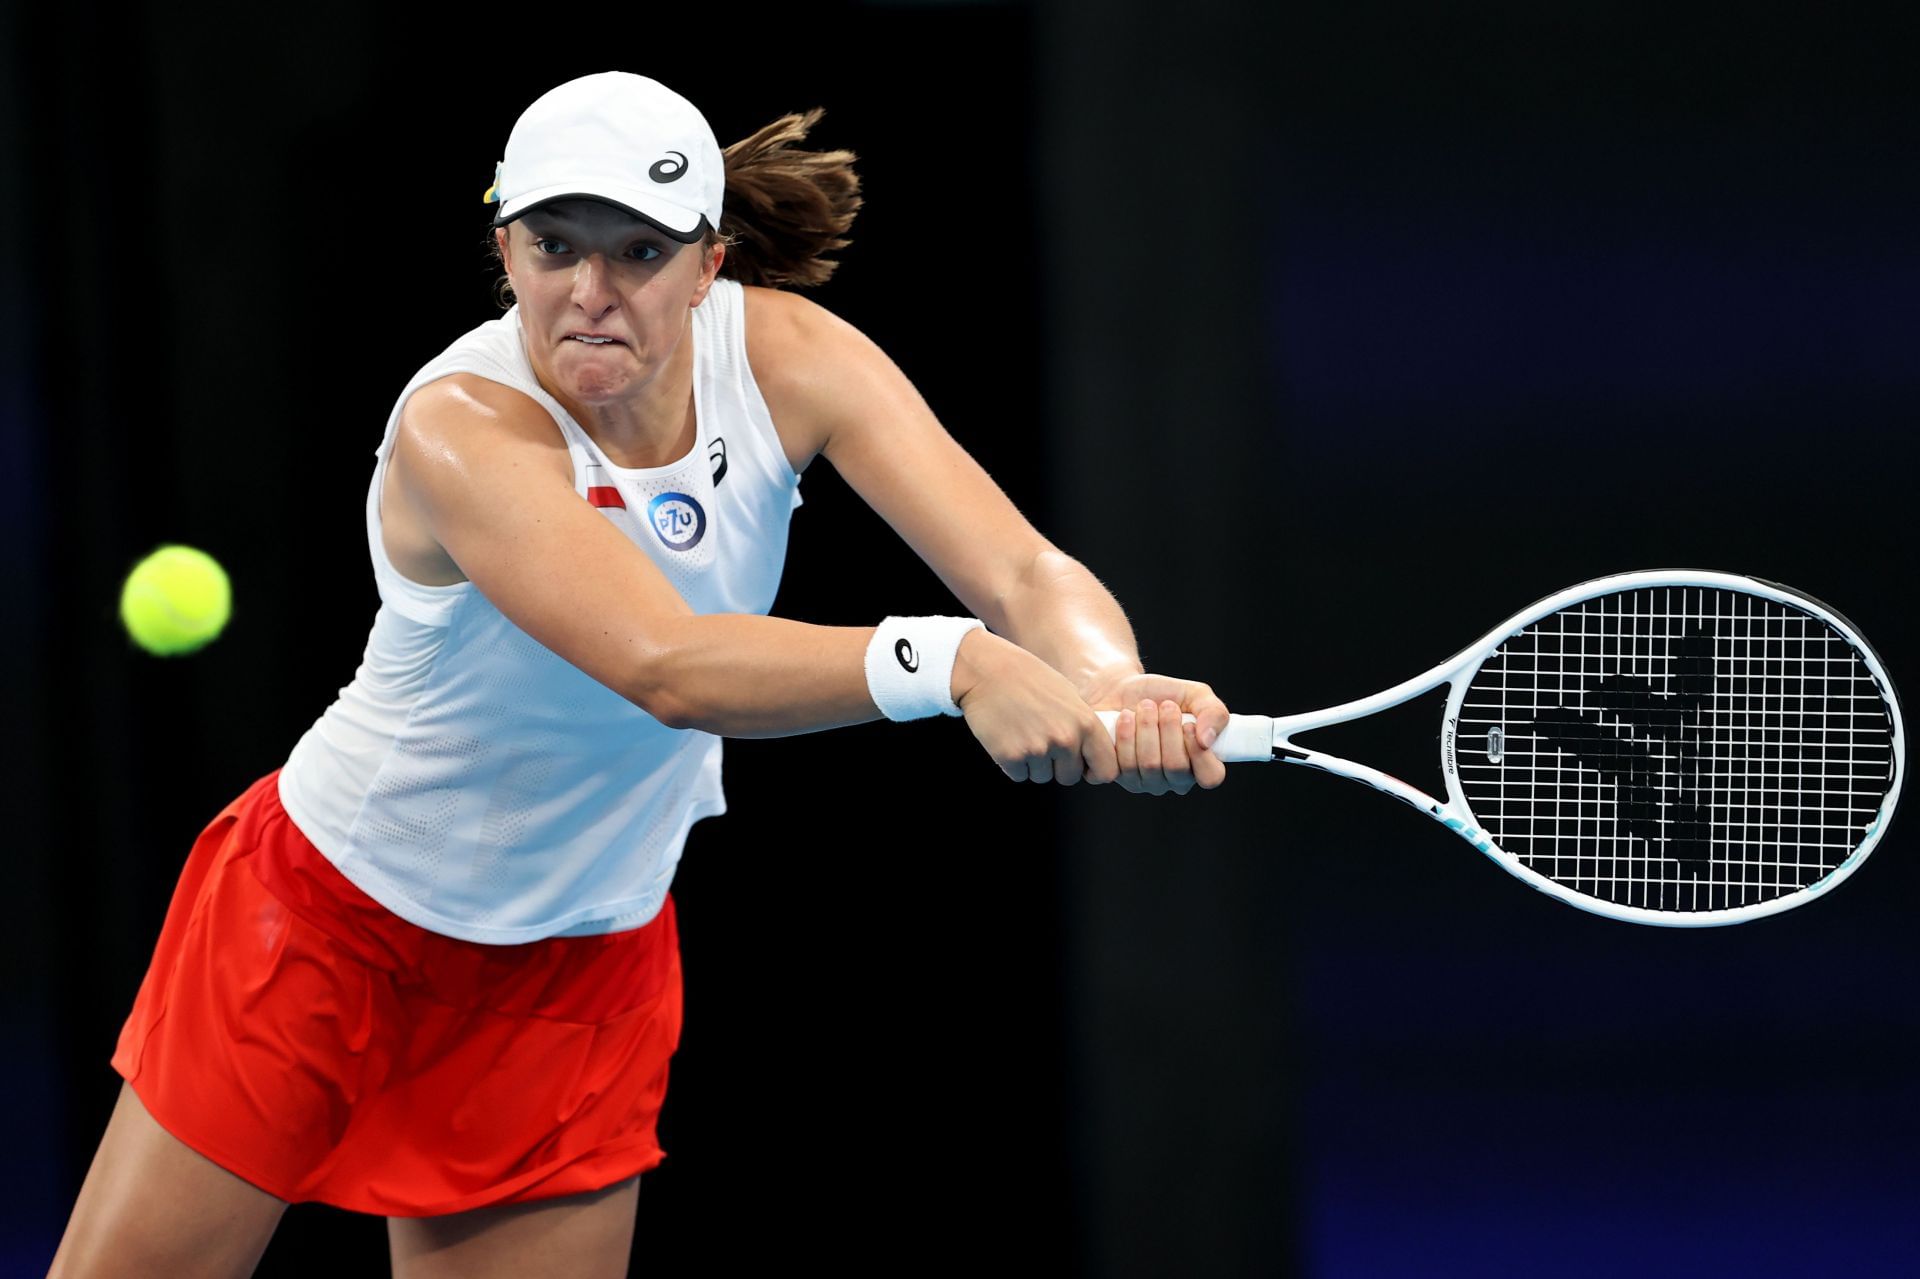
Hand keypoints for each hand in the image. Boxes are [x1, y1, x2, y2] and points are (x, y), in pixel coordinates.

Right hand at [952, 631, 1120, 784]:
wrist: (987, 671)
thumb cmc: (1028, 678)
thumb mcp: (1068, 696)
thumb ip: (1083, 726)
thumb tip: (1091, 754)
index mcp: (1085, 723)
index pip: (1106, 770)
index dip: (1093, 771)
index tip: (1082, 766)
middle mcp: (1065, 739)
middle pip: (1069, 777)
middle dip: (1057, 767)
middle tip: (1041, 743)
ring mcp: (1037, 750)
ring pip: (1041, 777)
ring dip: (1033, 764)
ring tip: (1022, 734)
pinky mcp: (1011, 757)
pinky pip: (1019, 775)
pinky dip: (1013, 763)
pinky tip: (1008, 738)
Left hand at [1082, 671, 1229, 794]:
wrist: (1121, 689)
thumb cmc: (1162, 694)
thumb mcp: (1195, 694)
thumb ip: (1214, 712)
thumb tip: (1207, 740)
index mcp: (1200, 763)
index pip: (1210, 776)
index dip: (1200, 753)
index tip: (1188, 724)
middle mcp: (1175, 779)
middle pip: (1176, 768)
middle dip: (1169, 729)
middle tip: (1164, 705)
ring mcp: (1147, 782)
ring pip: (1150, 765)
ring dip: (1147, 727)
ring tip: (1145, 707)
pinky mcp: (1120, 777)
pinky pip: (1124, 764)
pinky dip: (1126, 735)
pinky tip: (1125, 718)